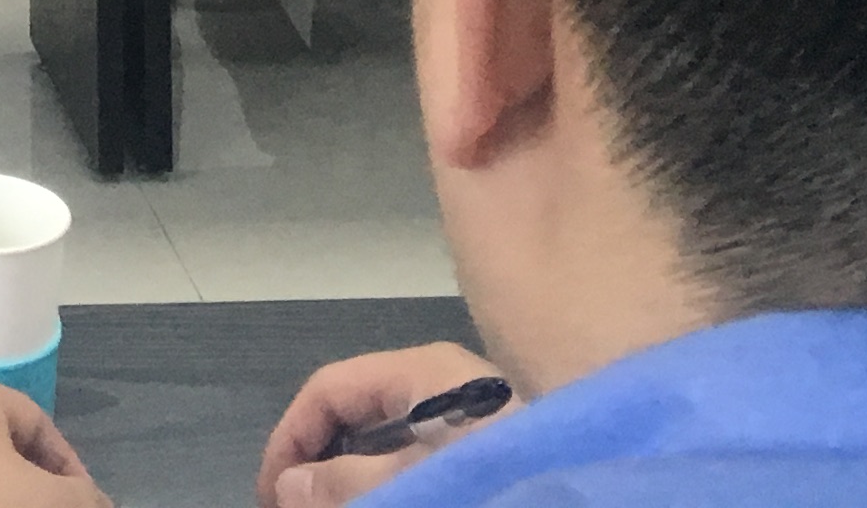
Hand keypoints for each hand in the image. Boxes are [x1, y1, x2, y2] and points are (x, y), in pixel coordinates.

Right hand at [260, 345, 512, 507]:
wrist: (593, 473)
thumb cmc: (500, 466)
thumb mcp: (418, 477)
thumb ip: (350, 482)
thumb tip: (289, 487)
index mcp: (419, 372)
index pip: (328, 389)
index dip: (290, 439)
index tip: (273, 494)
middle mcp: (438, 383)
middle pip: (353, 412)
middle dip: (317, 462)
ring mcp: (464, 416)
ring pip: (383, 440)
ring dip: (351, 478)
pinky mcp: (484, 445)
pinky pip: (417, 457)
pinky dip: (388, 481)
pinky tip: (383, 500)